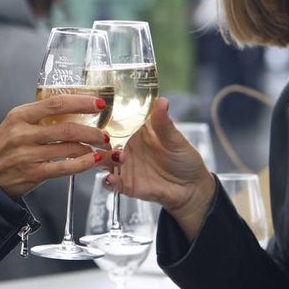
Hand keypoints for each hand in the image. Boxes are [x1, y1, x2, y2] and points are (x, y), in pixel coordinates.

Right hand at [0, 94, 109, 197]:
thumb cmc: (3, 148)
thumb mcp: (14, 124)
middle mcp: (23, 134)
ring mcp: (28, 155)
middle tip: (104, 133)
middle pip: (67, 128)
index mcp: (19, 115)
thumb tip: (73, 108)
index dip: (81, 102)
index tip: (99, 103)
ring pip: (69, 148)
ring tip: (102, 147)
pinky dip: (83, 164)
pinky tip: (94, 160)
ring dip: (91, 147)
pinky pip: (65, 167)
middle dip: (92, 131)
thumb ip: (38, 117)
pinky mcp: (33, 173)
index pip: (55, 103)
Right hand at [109, 98, 215, 238]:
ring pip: (103, 160)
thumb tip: (162, 100)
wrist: (190, 188)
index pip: (116, 121)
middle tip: (102, 137)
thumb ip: (164, 123)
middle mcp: (126, 147)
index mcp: (136, 131)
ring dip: (103, 159)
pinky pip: (111, 183)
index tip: (100, 112)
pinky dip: (108, 181)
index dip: (106, 116)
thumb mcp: (175, 140)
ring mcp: (124, 166)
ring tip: (112, 157)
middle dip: (98, 139)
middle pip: (104, 141)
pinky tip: (111, 178)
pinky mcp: (126, 184)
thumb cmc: (184, 159)